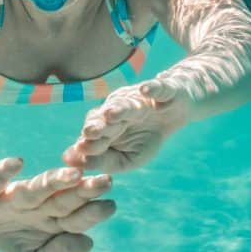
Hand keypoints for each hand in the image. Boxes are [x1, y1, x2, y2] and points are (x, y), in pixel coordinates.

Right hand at [0, 157, 115, 251]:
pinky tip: (17, 162)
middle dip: (83, 191)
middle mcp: (37, 203)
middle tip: (106, 181)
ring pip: (35, 188)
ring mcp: (12, 195)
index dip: (92, 212)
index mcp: (52, 218)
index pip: (76, 216)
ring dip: (53, 180)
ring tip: (73, 174)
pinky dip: (3, 171)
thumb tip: (88, 243)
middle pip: (62, 197)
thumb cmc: (10, 236)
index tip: (110, 205)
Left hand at [62, 77, 190, 172]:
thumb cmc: (148, 137)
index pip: (95, 135)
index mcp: (107, 125)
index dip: (89, 143)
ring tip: (110, 114)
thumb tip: (73, 163)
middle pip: (105, 118)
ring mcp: (140, 98)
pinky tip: (145, 90)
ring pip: (127, 104)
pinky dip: (152, 88)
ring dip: (119, 109)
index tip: (78, 151)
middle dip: (98, 126)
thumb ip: (104, 161)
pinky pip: (158, 88)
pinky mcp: (162, 89)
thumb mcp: (129, 158)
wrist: (178, 110)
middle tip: (88, 133)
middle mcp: (118, 109)